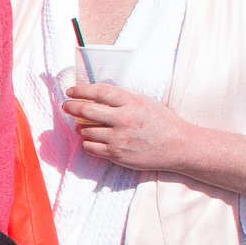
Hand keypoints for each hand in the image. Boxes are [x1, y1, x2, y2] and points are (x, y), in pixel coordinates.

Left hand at [62, 83, 200, 174]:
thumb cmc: (162, 122)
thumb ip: (123, 99)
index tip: (71, 91)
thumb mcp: (145, 103)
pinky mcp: (116, 154)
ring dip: (81, 127)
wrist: (179, 146)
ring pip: (86, 130)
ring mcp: (119, 138)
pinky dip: (87, 142)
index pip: (100, 92)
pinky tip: (93, 139)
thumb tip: (96, 95)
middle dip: (72, 107)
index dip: (81, 90)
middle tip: (66, 106)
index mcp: (133, 102)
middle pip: (86, 111)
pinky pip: (89, 147)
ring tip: (84, 125)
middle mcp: (124, 119)